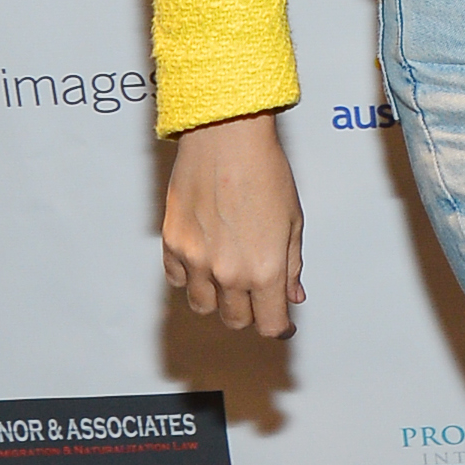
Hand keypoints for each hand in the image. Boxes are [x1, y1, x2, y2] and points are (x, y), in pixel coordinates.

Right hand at [162, 112, 304, 338]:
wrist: (226, 137)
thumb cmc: (264, 170)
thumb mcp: (293, 221)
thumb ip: (292, 265)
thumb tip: (292, 294)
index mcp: (264, 270)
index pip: (269, 324)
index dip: (279, 326)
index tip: (281, 323)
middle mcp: (228, 272)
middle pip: (236, 320)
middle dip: (250, 313)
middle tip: (257, 295)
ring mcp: (196, 261)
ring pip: (203, 305)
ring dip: (218, 299)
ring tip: (228, 276)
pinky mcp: (172, 244)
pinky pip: (177, 280)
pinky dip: (190, 278)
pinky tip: (204, 260)